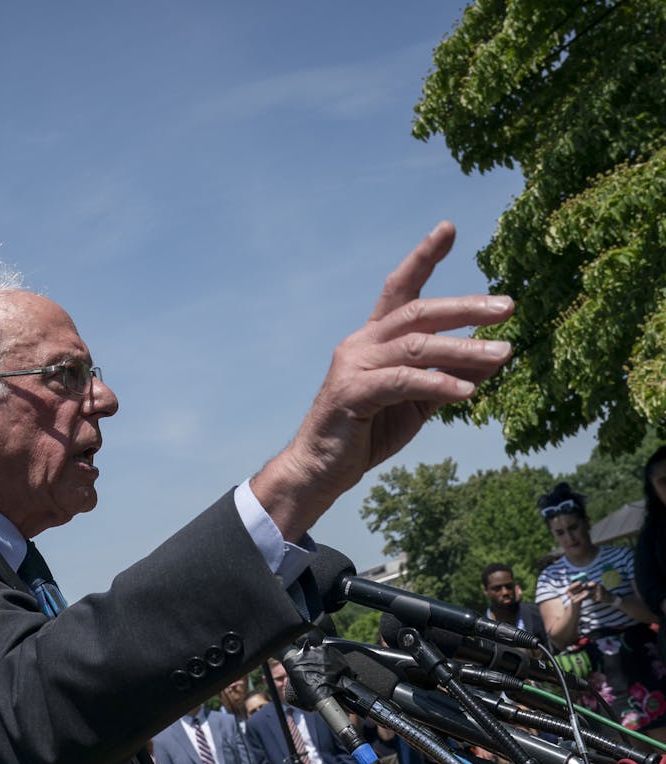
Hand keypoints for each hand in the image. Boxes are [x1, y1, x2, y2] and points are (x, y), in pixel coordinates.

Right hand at [251, 222, 513, 539]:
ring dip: (465, 348)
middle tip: (508, 307)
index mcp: (374, 339)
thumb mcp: (416, 402)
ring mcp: (353, 366)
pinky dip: (439, 383)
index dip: (423, 257)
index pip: (401, 288)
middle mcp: (362, 343)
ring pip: (416, 346)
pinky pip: (402, 382)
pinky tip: (469, 390)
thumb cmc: (367, 432)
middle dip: (465, 306)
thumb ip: (447, 376)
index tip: (449, 229)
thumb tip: (494, 358)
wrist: (320, 469)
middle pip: (418, 312)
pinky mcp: (351, 393)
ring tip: (505, 353)